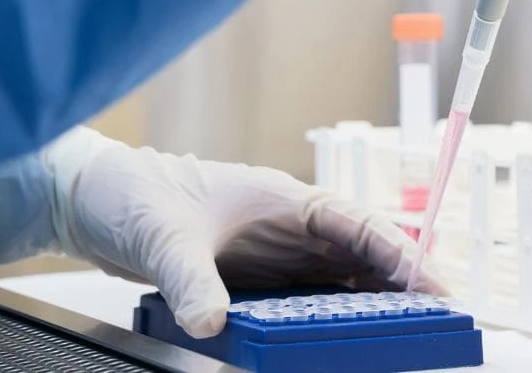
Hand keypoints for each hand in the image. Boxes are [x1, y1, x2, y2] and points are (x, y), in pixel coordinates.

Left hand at [56, 135, 429, 335]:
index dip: (398, 252)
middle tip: (441, 314)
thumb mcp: (164, 238)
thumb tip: (209, 321)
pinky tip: (350, 336)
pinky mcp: (254, 275)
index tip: (430, 282)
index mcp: (281, 198)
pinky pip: (310, 296)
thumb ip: (191, 281)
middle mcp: (287, 224)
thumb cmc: (130, 195)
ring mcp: (273, 251)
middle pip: (362, 252)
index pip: (356, 224)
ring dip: (375, 299)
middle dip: (403, 280)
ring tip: (411, 328)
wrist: (90, 201)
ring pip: (341, 276)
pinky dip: (336, 314)